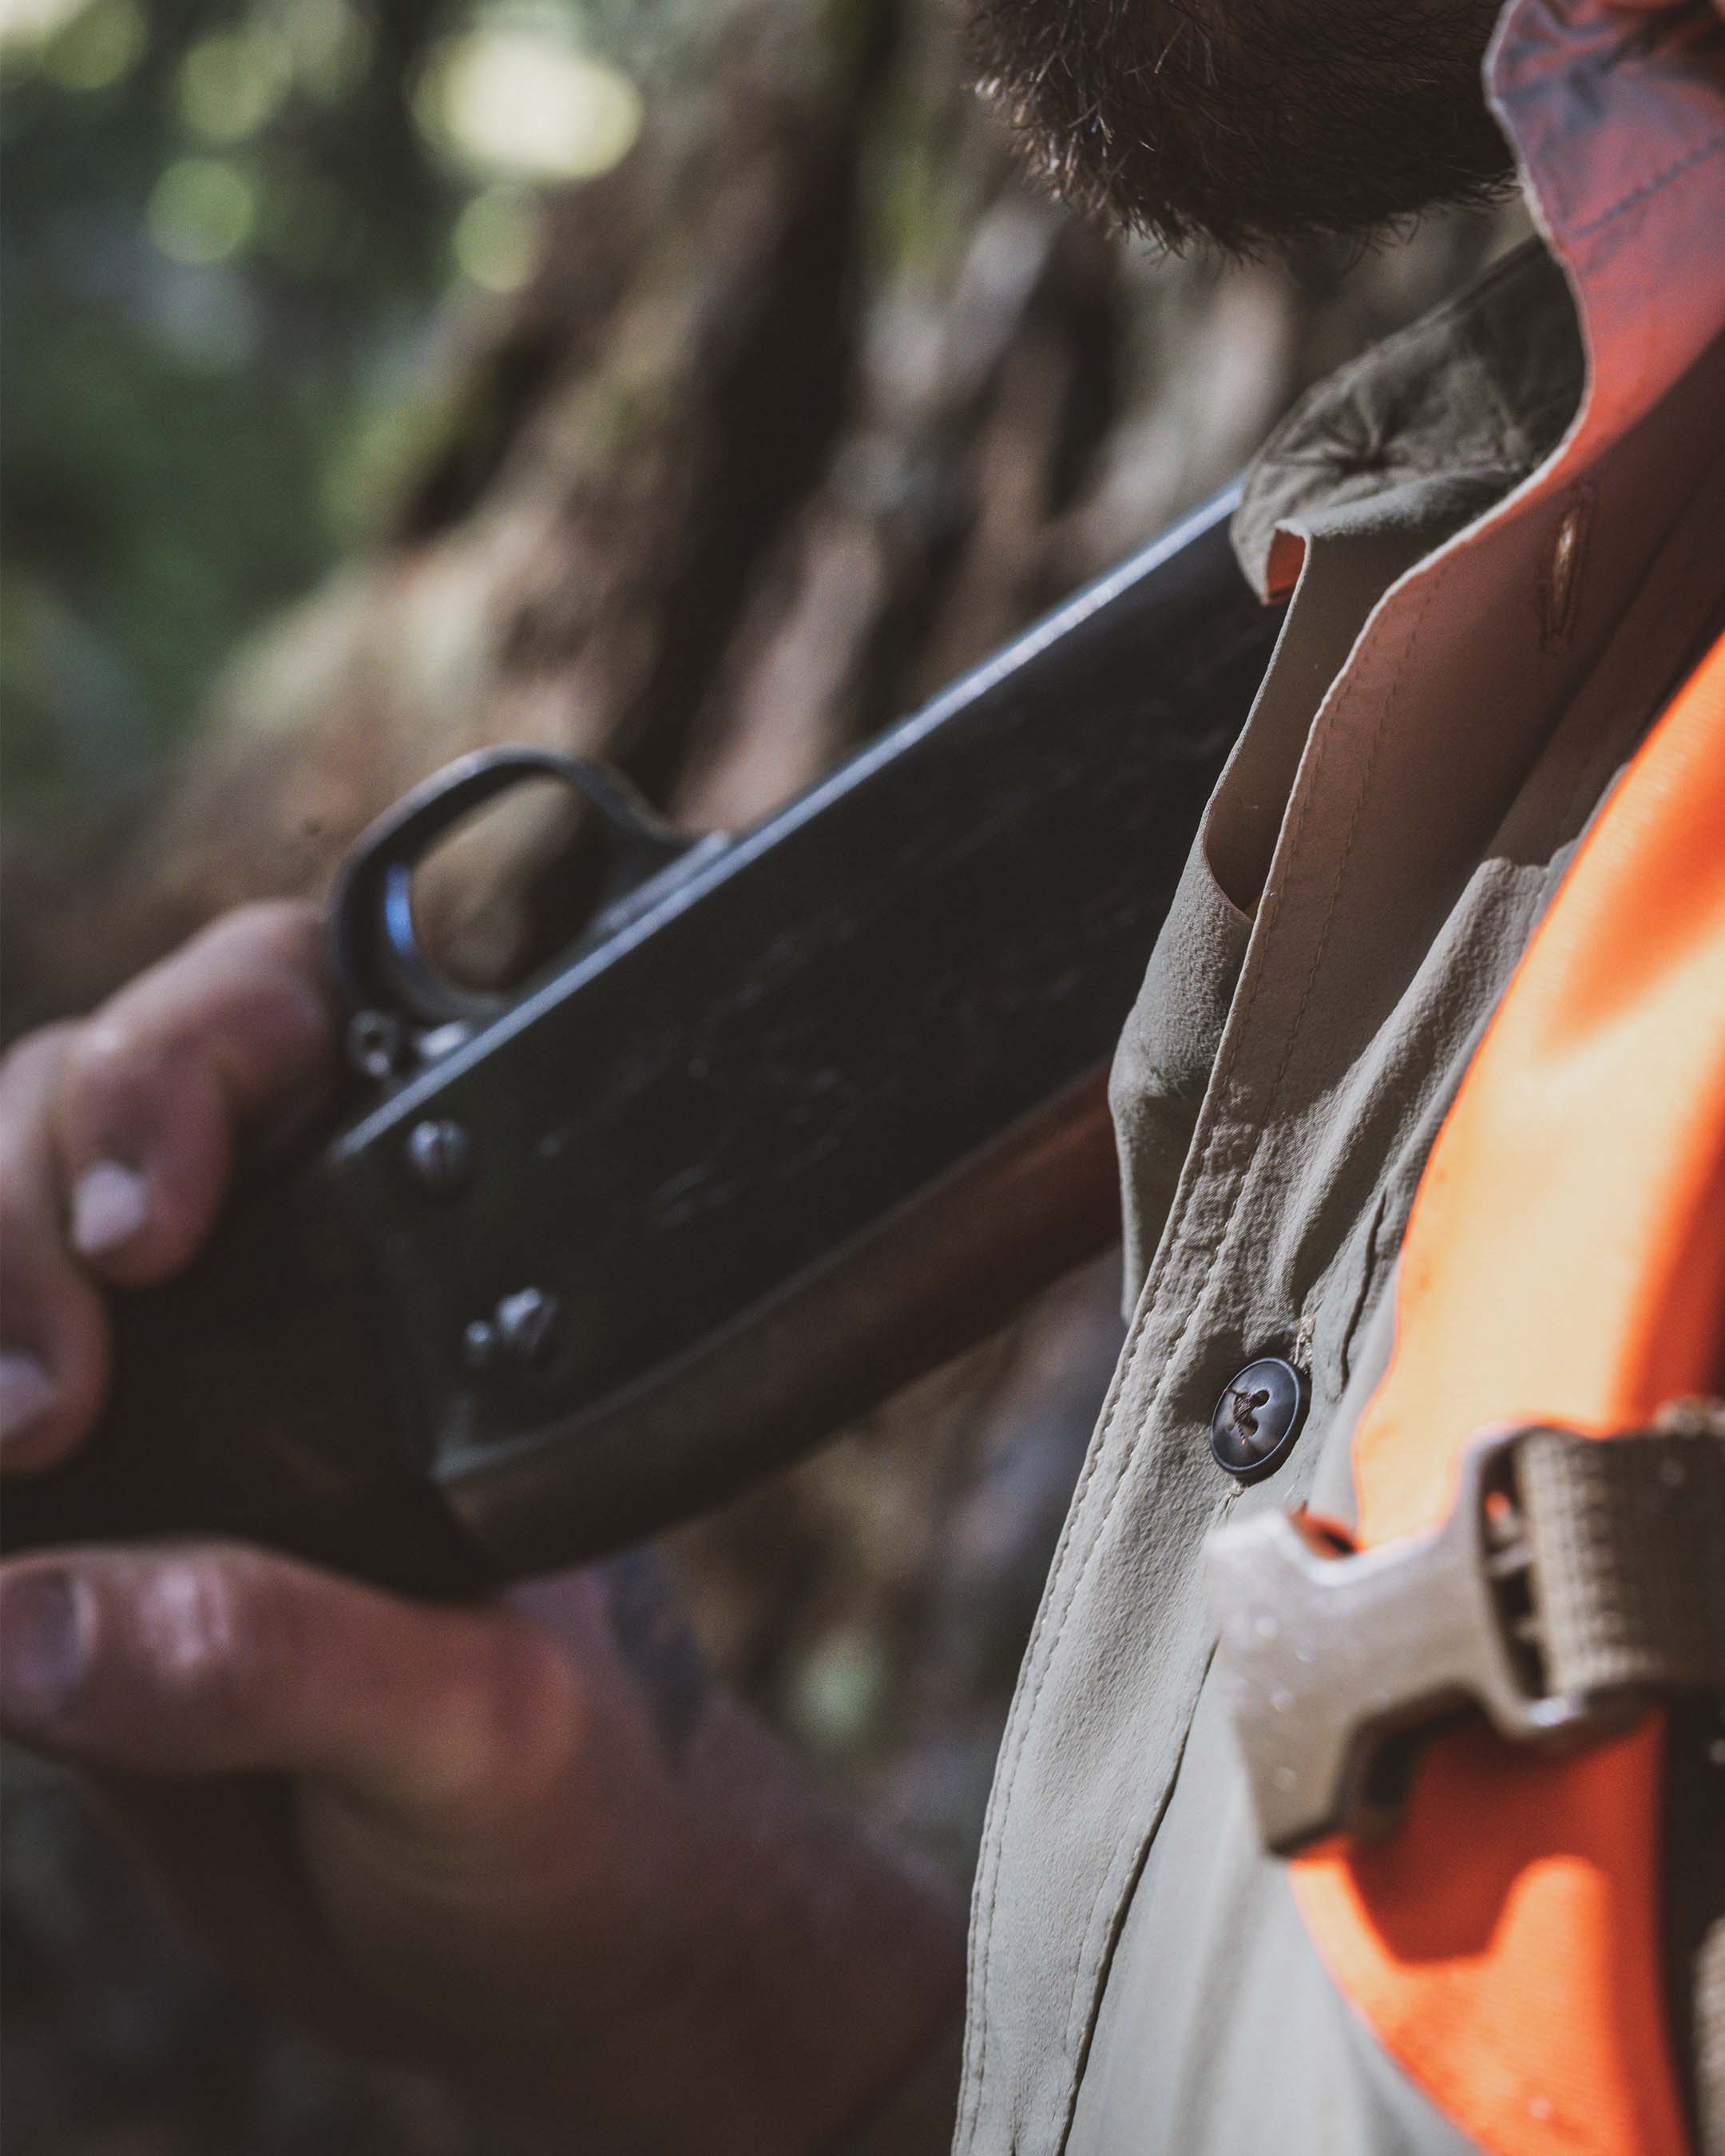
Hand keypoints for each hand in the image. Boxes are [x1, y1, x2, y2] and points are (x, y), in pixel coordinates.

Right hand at [0, 905, 962, 2151]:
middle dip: (13, 1207)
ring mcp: (154, 1397)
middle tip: (41, 1411)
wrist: (533, 1931)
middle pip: (68, 1112)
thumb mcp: (476, 1726)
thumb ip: (281, 1657)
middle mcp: (276, 1294)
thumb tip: (24, 1617)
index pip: (287, 1035)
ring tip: (6, 1450)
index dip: (185, 1061)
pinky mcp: (64, 1524)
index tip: (138, 1228)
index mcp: (423, 1273)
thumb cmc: (576, 1791)